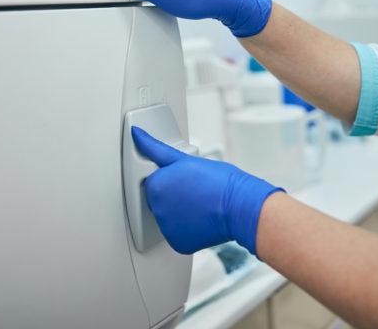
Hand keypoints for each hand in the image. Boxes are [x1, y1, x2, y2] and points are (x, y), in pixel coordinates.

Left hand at [131, 126, 282, 254]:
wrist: (240, 206)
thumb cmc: (219, 181)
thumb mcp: (185, 159)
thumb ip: (156, 148)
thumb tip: (137, 134)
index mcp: (156, 186)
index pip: (153, 182)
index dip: (170, 179)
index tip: (185, 180)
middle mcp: (157, 209)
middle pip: (158, 201)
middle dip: (172, 196)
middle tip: (193, 191)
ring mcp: (167, 229)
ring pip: (167, 218)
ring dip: (178, 212)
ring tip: (198, 204)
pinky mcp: (177, 243)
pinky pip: (176, 234)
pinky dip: (185, 229)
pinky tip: (199, 219)